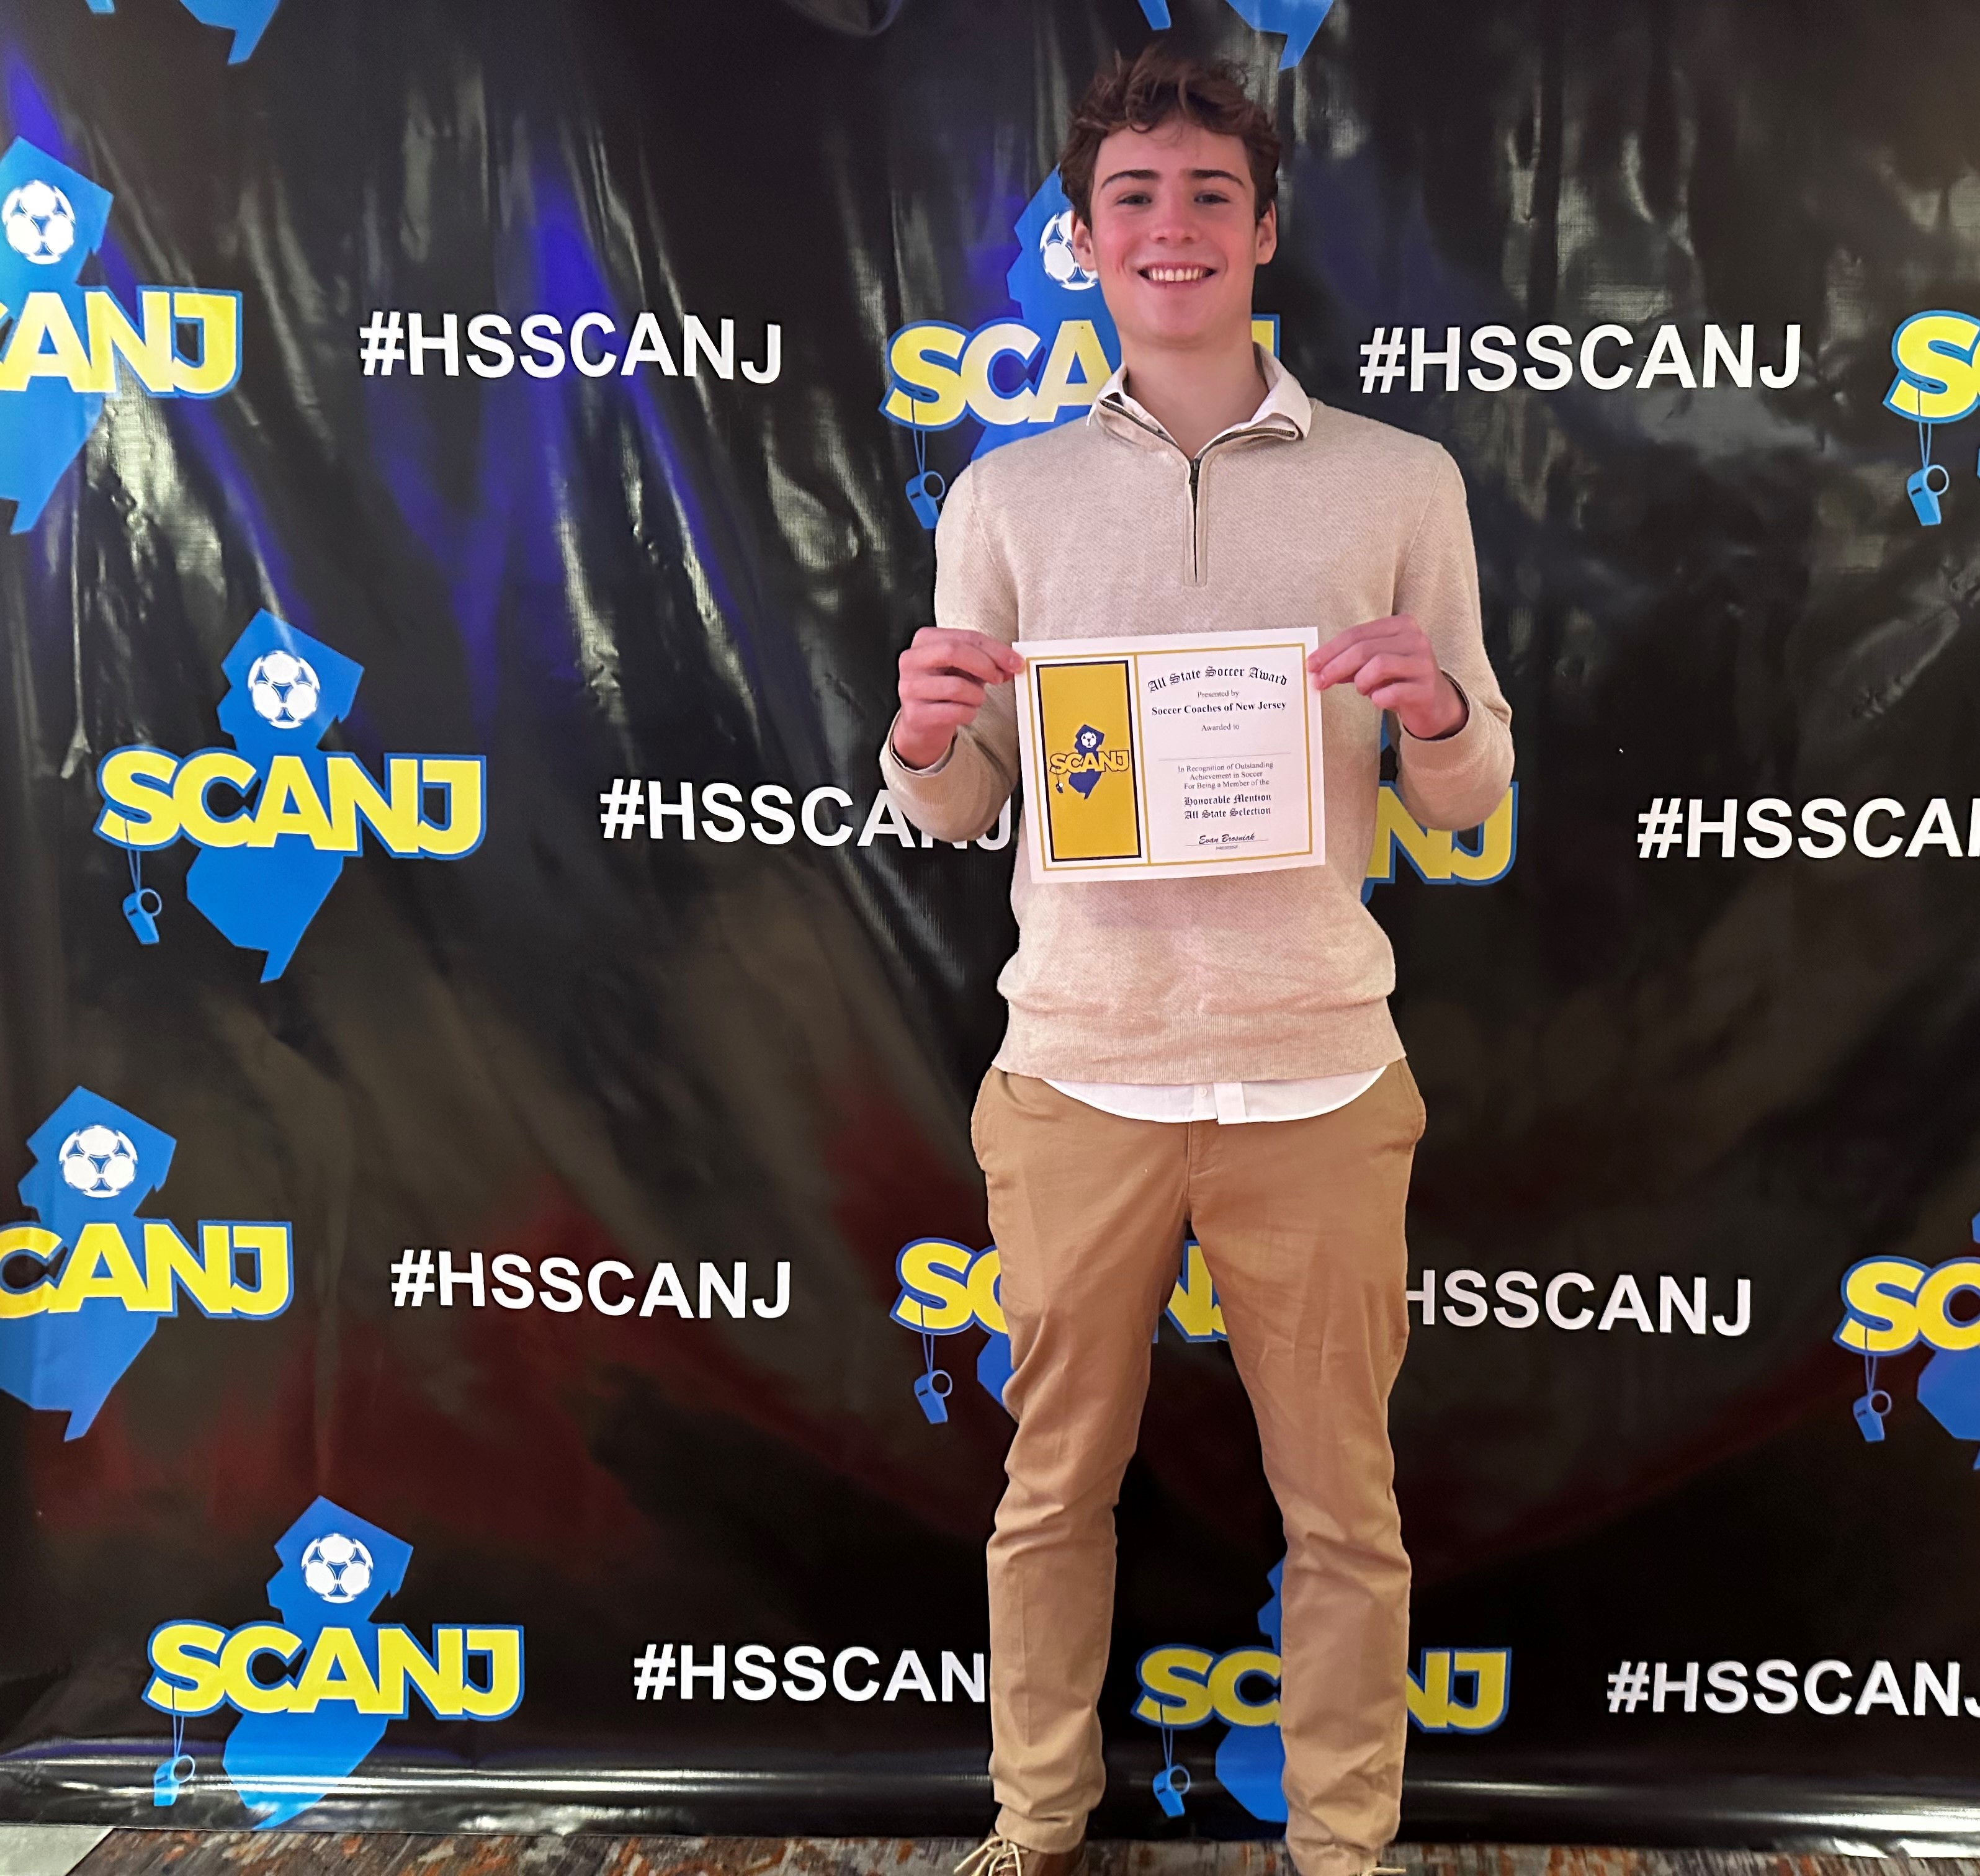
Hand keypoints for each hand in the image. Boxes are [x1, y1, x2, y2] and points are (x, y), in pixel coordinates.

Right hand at [893, 626, 1024, 768]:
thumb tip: (1012, 664)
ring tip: (976, 699)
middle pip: (953, 651)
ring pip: (956, 686)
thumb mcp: (964, 669)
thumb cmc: (943, 690)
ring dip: (977, 695)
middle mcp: (912, 660)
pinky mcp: (915, 714)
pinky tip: (966, 712)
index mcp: (925, 640)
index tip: (1015, 661)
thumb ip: (987, 662)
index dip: (995, 649)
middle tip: (999, 678)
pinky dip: (969, 713)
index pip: (965, 636)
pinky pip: (954, 711)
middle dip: (985, 665)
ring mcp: (910, 687)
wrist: (921, 723)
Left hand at [1309, 614, 1465, 740]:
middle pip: (1364, 649)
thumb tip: (1318, 666)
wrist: (1434, 703)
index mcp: (1400, 625)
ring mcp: (1423, 663)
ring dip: (1361, 682)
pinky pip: (1391, 692)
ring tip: (1364, 690)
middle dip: (1335, 667)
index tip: (1311, 665)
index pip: (1356, 634)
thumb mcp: (1374, 665)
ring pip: (1378, 666)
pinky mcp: (1425, 688)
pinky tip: (1378, 700)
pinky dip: (1377, 698)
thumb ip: (1350, 662)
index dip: (1330, 650)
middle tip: (1319, 682)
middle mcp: (1415, 639)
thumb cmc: (1399, 679)